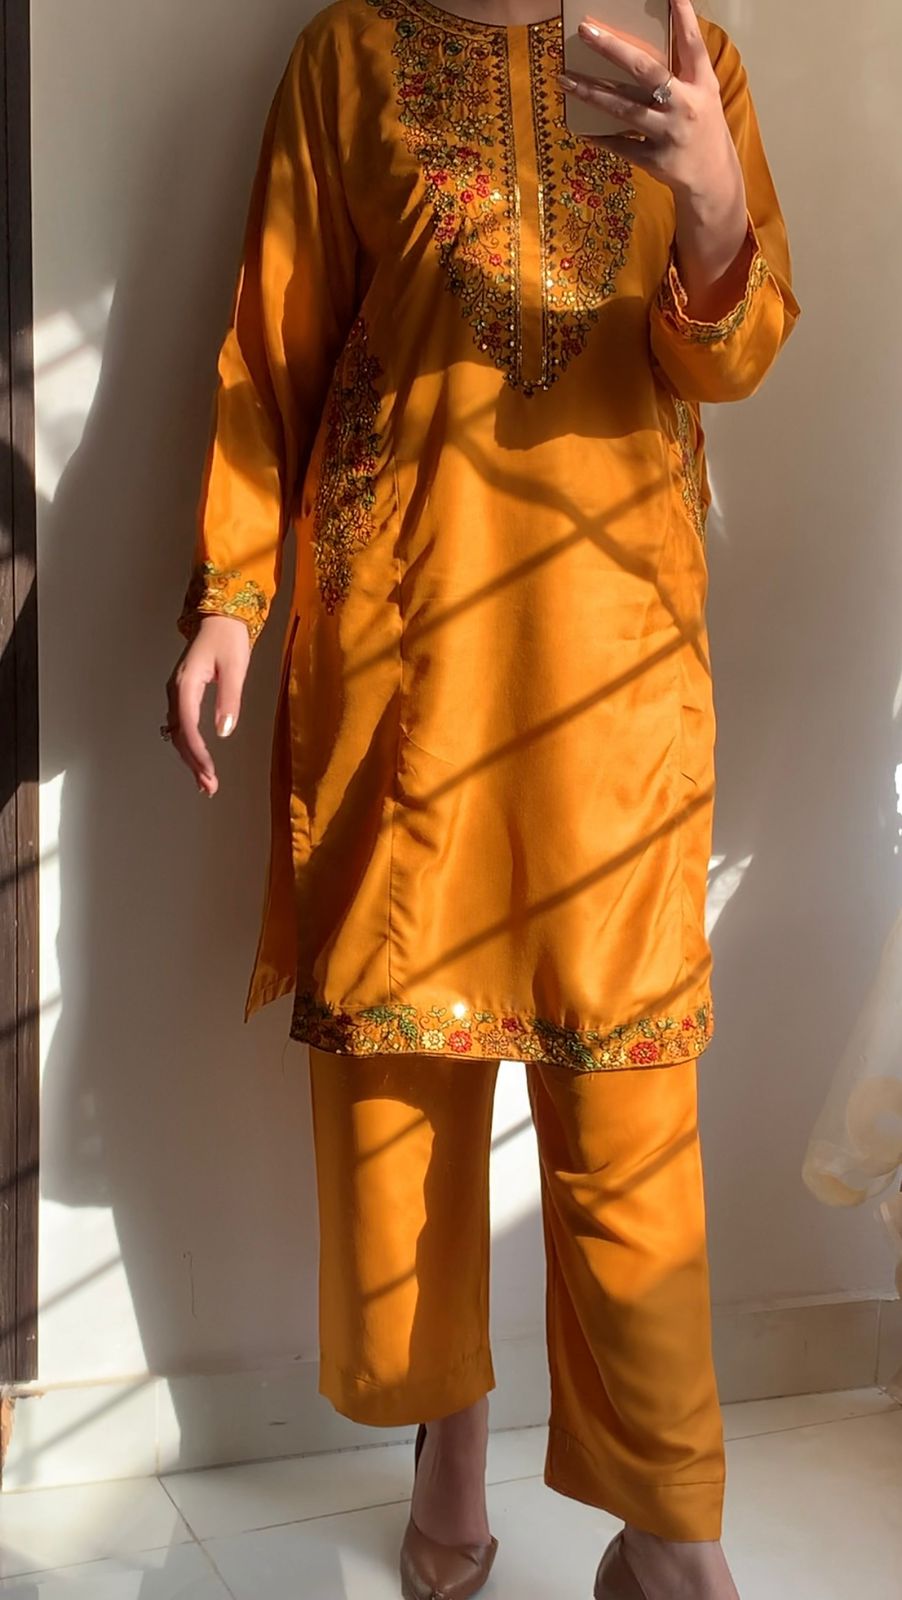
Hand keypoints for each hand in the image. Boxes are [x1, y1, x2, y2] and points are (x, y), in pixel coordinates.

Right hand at [164, 615, 250, 796]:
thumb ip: (229, 698)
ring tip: (206, 783)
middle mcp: (175, 691)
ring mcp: (177, 693)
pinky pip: (182, 726)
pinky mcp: (183, 695)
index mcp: (186, 684)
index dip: (197, 751)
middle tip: (209, 786)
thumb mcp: (235, 667)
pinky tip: (199, 762)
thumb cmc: (228, 639)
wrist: (220, 619)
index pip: (188, 724)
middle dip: (193, 762)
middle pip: (180, 734)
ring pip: (179, 733)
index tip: (209, 770)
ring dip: (190, 758)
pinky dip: (189, 746)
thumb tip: (223, 732)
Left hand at [557, 0, 741, 207]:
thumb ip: (683, 68)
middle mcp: (685, 106)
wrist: (712, 181)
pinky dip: (600, 136)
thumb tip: (652, 38)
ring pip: (624, 108)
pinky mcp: (654, 159)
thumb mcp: (703, 94)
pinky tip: (579, 126)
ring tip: (565, 79)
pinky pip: (620, 144)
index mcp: (702, 84)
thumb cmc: (703, 128)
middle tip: (587, 31)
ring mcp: (668, 133)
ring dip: (592, 93)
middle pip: (646, 71)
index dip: (683, 16)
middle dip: (614, 49)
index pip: (692, 44)